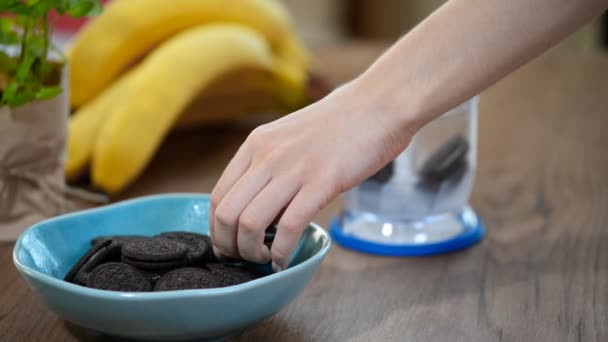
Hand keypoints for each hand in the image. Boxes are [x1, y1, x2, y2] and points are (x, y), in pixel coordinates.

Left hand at [209, 80, 413, 270]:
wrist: (378, 103)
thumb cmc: (339, 124)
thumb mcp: (290, 138)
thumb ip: (270, 167)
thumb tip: (261, 208)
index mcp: (256, 145)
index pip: (218, 196)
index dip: (217, 229)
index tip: (230, 244)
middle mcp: (267, 156)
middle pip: (226, 214)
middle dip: (229, 246)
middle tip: (244, 258)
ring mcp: (294, 169)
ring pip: (250, 223)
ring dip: (252, 252)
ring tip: (265, 259)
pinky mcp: (322, 182)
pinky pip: (289, 227)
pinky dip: (282, 252)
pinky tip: (286, 259)